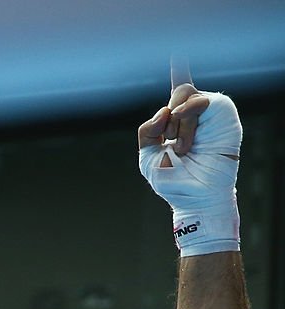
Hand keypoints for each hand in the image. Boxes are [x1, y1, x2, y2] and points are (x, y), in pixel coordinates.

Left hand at [138, 64, 241, 255]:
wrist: (195, 195)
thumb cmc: (173, 180)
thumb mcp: (147, 156)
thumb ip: (147, 130)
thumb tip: (165, 110)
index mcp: (180, 122)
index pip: (180, 91)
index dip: (180, 69)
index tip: (177, 52)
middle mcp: (197, 114)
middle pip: (178, 91)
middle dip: (168, 119)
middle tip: (172, 143)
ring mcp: (211, 112)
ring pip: (184, 97)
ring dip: (177, 126)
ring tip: (183, 149)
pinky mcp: (223, 113)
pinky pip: (197, 102)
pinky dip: (186, 121)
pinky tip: (187, 142)